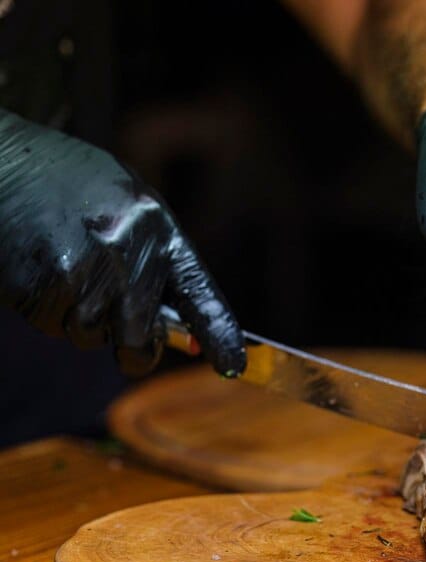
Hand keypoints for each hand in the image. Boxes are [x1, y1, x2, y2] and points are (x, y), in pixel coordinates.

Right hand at [0, 110, 244, 376]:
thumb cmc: (69, 184)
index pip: (200, 294)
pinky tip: (40, 267)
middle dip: (134, 348)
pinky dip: (48, 309)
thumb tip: (184, 333)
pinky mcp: (43, 285)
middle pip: (140, 337)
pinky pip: (55, 324)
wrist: (4, 160)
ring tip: (64, 266)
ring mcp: (84, 271)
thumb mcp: (128, 208)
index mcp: (157, 228)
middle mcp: (128, 253)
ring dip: (79, 318)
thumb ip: (155, 262)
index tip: (233, 366)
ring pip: (91, 335)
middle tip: (128, 342)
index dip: (219, 335)